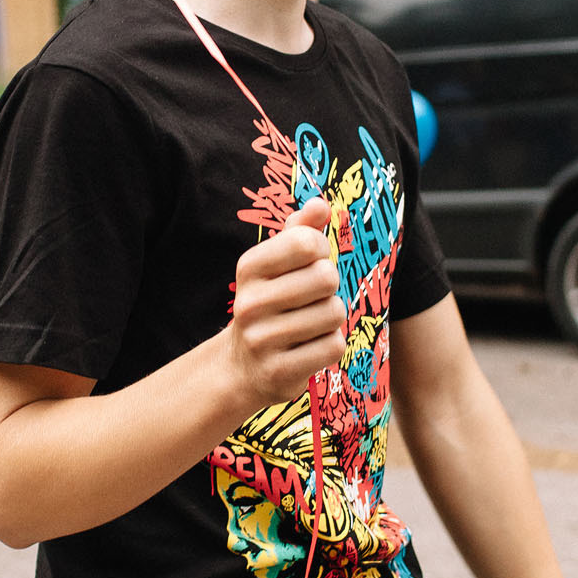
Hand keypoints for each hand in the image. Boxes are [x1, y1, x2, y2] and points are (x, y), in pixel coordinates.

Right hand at [220, 199, 346, 414]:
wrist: (242, 366)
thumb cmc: (270, 303)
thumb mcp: (276, 264)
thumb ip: (299, 230)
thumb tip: (320, 204)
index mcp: (249, 268)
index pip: (306, 242)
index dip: (321, 250)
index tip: (310, 262)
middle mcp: (249, 303)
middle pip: (326, 277)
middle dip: (330, 287)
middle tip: (312, 298)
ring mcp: (262, 341)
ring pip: (334, 312)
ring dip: (331, 317)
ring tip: (310, 323)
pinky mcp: (279, 372)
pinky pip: (333, 346)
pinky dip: (330, 345)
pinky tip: (309, 346)